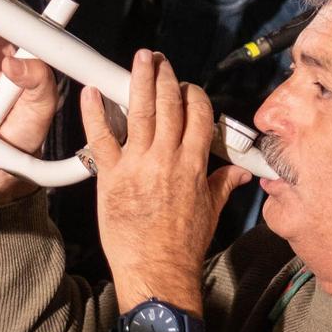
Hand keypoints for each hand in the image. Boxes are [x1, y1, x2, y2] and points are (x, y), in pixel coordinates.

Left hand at [79, 52, 246, 312]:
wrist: (157, 272)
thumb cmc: (183, 247)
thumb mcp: (211, 211)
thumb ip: (223, 184)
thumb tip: (239, 172)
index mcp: (193, 165)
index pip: (198, 116)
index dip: (193, 95)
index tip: (187, 87)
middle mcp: (166, 159)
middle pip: (169, 106)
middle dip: (165, 78)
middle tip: (159, 60)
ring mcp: (137, 165)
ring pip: (140, 113)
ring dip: (140, 81)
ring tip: (139, 61)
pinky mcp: (111, 176)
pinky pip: (101, 138)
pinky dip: (95, 113)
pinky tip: (91, 92)